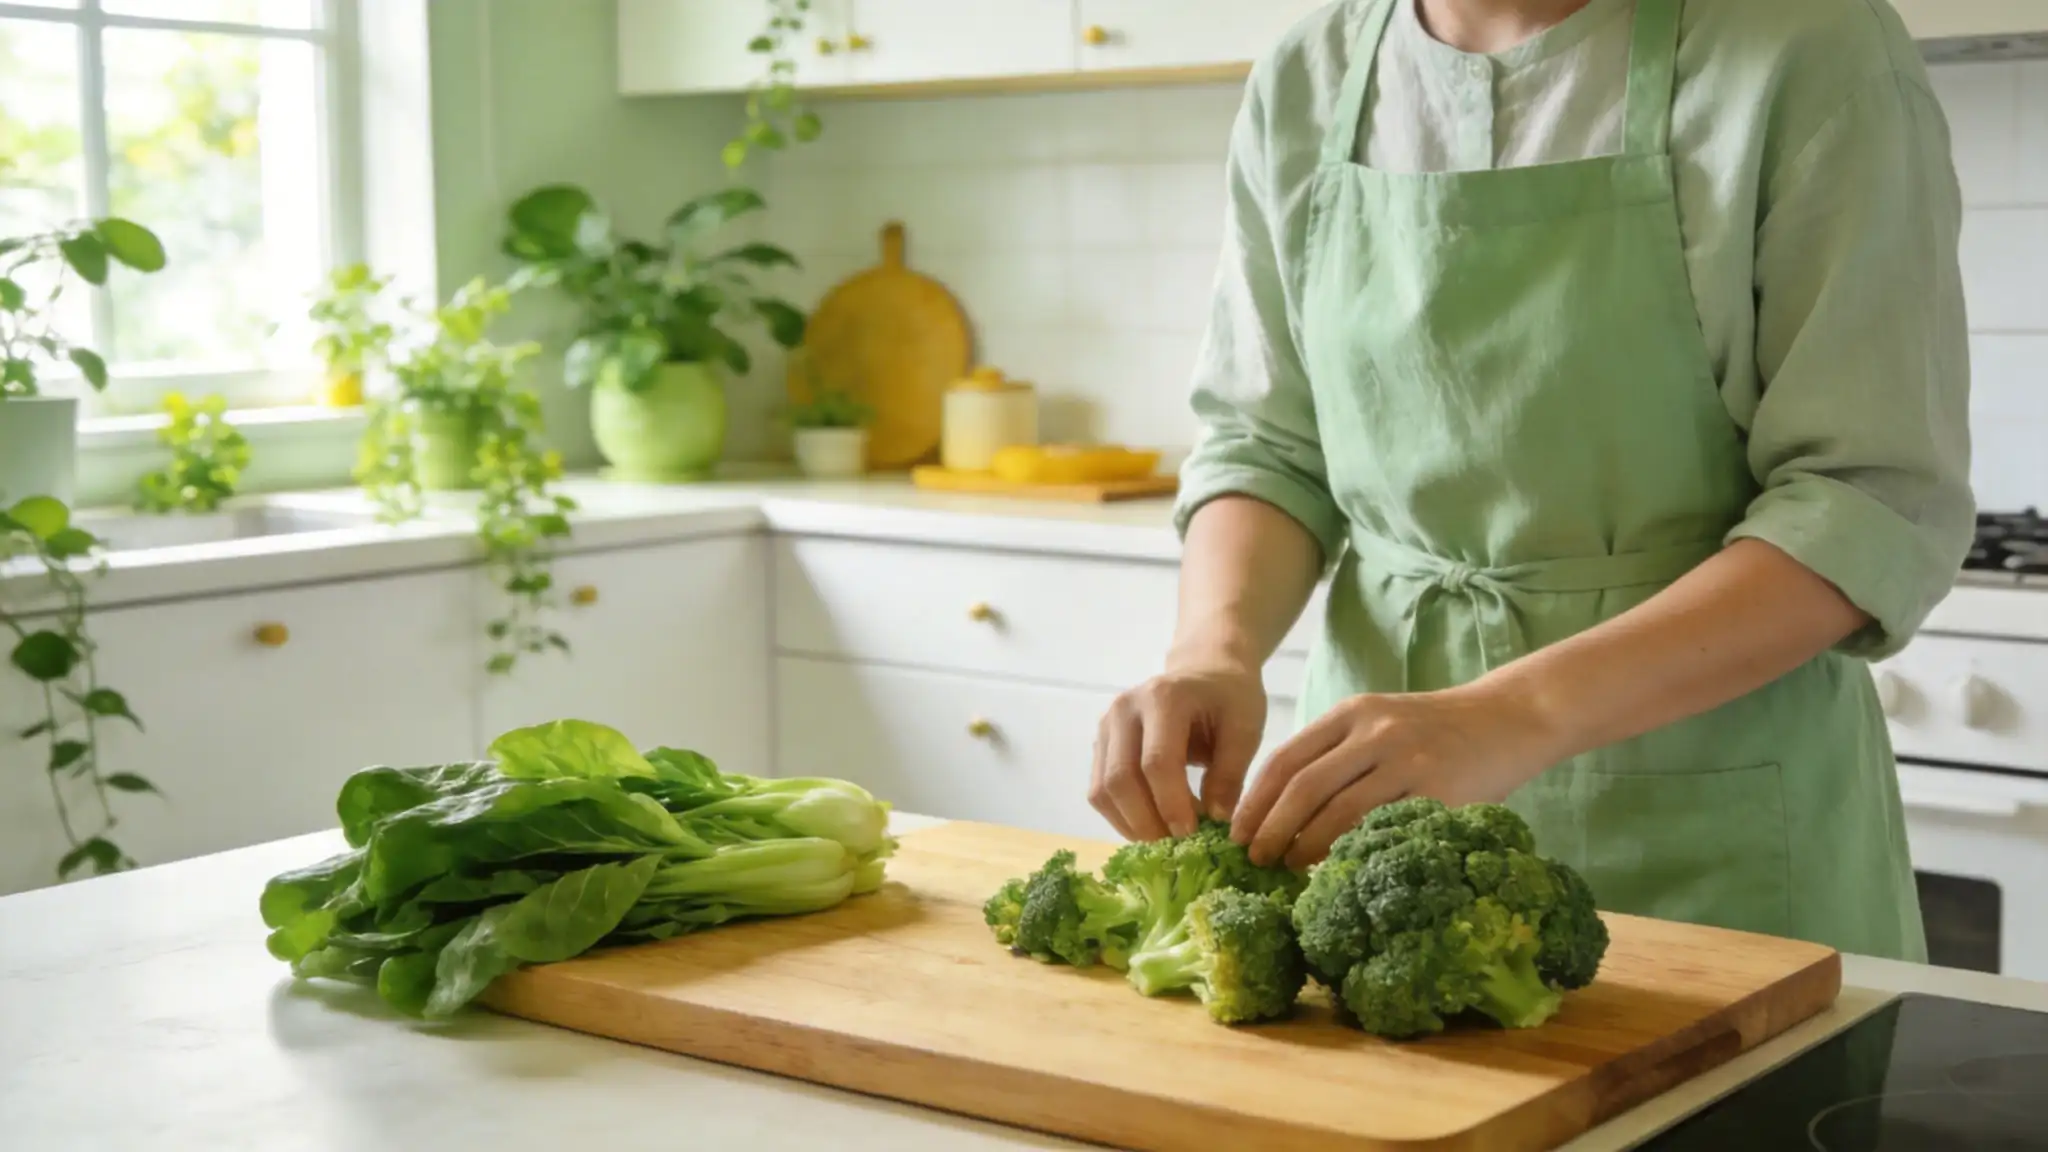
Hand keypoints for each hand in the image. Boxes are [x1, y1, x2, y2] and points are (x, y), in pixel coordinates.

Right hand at [1091, 658, 1267, 840]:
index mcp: (1164, 698)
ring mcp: (1106, 725)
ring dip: (1131, 825)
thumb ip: (1231, 772)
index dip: (1172, 804)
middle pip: (1120, 778)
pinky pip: (1099, 791)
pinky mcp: (1101, 743)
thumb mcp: (1245, 727)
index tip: (1193, 836)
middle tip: (1177, 851)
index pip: (1157, 762)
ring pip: (1102, 789)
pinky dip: (1121, 817)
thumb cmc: (1230, 698)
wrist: (1204, 670)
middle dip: (1147, 822)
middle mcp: (1124, 709)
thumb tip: (1216, 821)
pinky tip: (1151, 827)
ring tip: (1166, 843)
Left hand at [1231, 684, 1564, 867]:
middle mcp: (1374, 732)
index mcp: (1351, 715)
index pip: (1285, 759)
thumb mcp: (1379, 723)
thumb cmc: (1435, 731)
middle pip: (1303, 786)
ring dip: (1305, 846)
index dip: (1255, 800)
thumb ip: (1336, 754)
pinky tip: (1339, 870)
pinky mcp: (1438, 790)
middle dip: (1271, 828)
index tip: (1237, 833)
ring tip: (1289, 868)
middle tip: (1256, 859)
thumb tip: (1280, 809)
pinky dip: (1354, 851)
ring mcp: (1407, 760)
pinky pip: (1384, 827)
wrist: (1510, 717)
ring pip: (1338, 811)